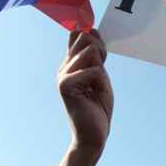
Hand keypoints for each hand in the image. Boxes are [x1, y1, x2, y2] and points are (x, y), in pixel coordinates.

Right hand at [58, 30, 112, 151]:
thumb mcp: (101, 77)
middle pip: (85, 37)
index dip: (95, 37)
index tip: (103, 56)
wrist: (93, 134)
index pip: (78, 34)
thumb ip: (96, 57)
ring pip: (90, 51)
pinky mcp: (65, 85)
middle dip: (101, 52)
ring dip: (102, 69)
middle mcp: (64, 67)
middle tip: (101, 76)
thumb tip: (91, 30)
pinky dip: (102, 83)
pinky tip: (94, 95)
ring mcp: (63, 75)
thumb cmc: (98, 108)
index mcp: (71, 64)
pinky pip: (95, 70)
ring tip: (97, 87)